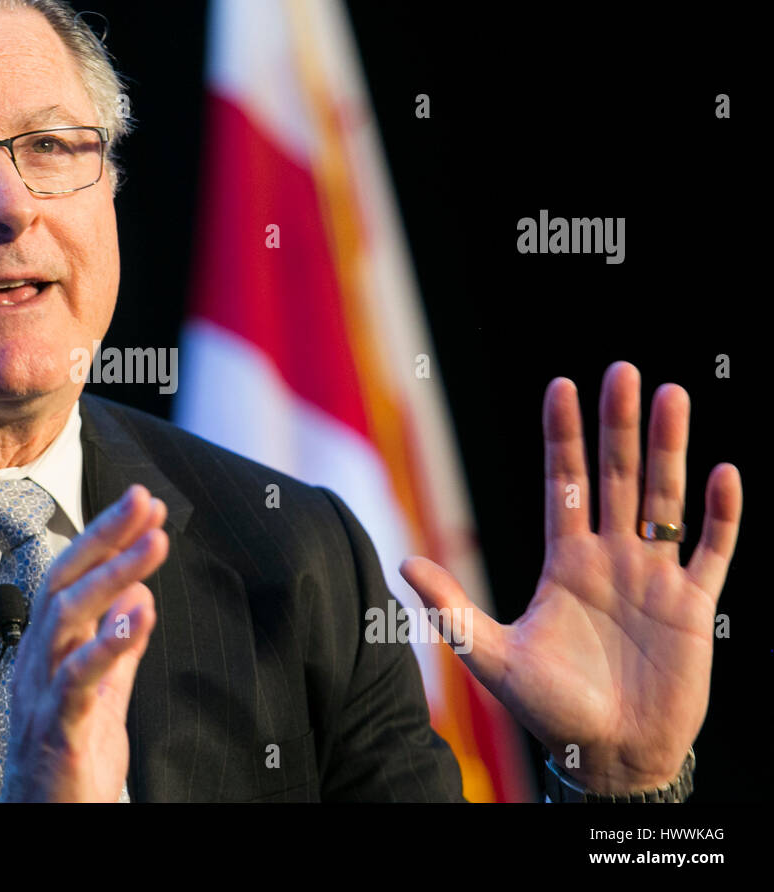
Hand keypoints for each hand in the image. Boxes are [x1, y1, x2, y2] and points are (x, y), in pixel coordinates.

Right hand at [0, 483, 167, 800]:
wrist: (50, 823)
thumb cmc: (70, 763)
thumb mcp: (103, 694)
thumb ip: (118, 648)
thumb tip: (137, 599)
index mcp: (48, 650)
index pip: (71, 576)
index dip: (106, 537)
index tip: (142, 504)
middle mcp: (39, 662)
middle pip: (64, 582)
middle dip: (105, 537)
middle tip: (144, 502)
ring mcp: (45, 693)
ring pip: (67, 619)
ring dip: (112, 576)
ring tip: (151, 545)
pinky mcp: (61, 728)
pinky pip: (79, 680)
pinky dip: (108, 645)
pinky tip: (139, 615)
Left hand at [399, 361, 741, 792]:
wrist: (606, 754)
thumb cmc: (549, 707)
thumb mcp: (492, 656)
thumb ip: (452, 608)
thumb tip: (403, 561)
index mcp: (565, 562)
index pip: (563, 484)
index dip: (562, 437)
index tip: (560, 385)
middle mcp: (611, 559)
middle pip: (616, 478)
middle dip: (619, 425)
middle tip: (622, 370)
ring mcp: (654, 579)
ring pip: (664, 500)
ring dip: (669, 450)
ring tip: (674, 394)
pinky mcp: (692, 607)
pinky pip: (712, 552)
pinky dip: (720, 516)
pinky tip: (721, 474)